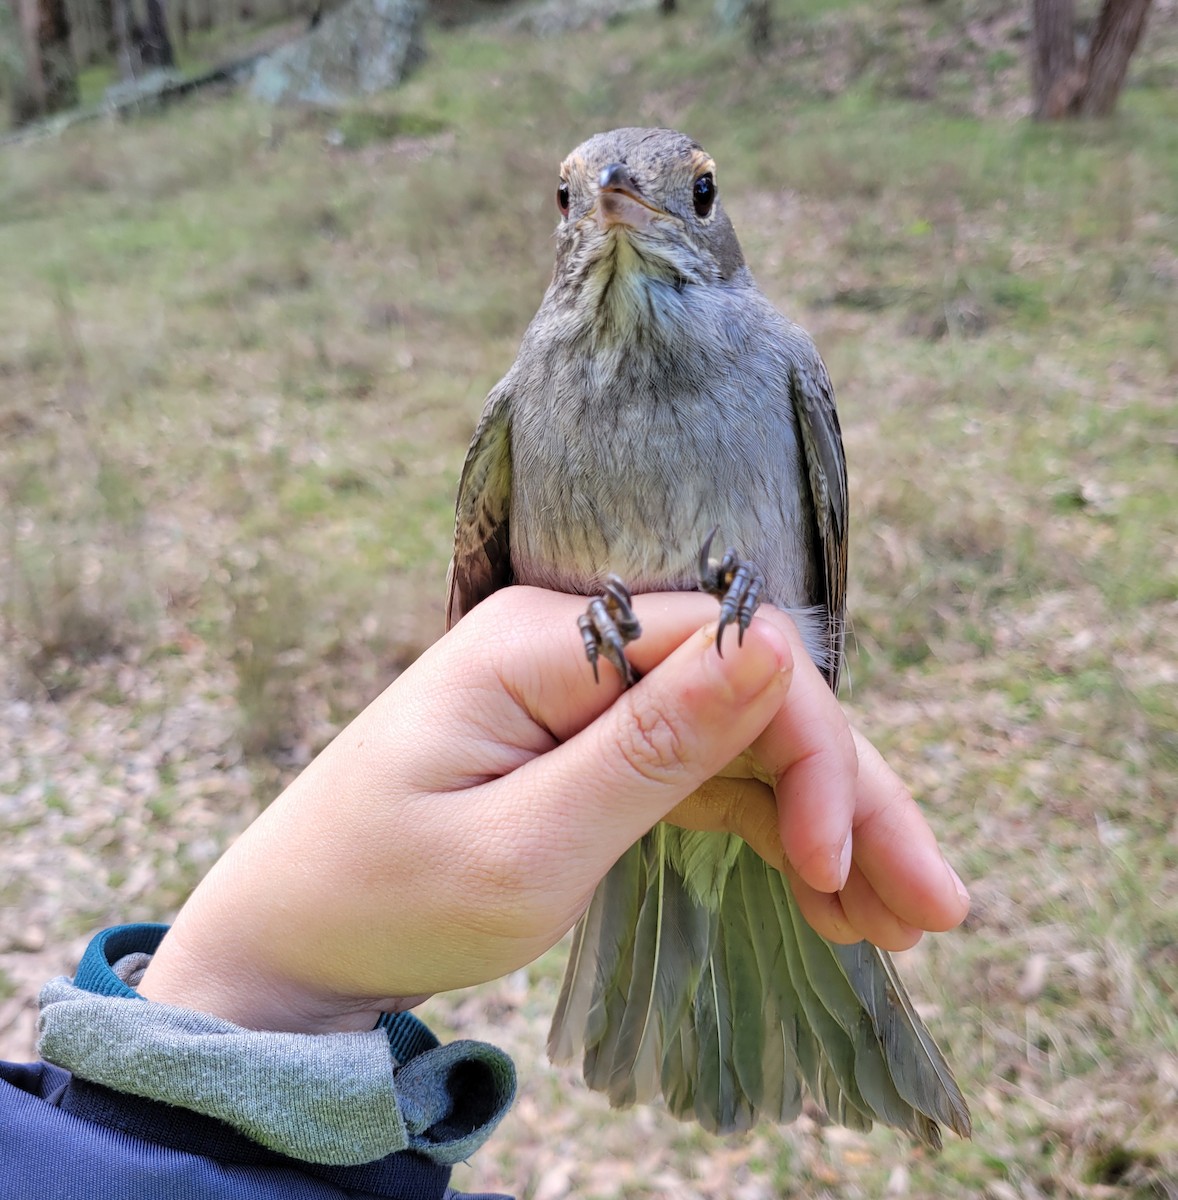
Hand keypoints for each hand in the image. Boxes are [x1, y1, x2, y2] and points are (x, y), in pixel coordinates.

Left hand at [139, 587, 967, 1033]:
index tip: (835, 866)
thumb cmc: (382, 899)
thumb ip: (653, 745)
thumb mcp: (525, 845)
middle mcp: (578, 646)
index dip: (810, 746)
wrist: (291, 943)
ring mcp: (590, 697)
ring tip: (898, 924)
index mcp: (548, 639)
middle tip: (931, 910)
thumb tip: (779, 643)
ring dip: (827, 825)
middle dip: (848, 797)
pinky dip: (771, 835)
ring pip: (747, 743)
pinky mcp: (595, 748)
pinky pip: (708, 779)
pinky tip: (827, 896)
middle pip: (754, 697)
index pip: (729, 650)